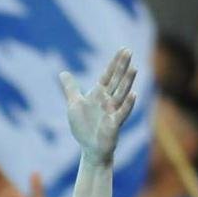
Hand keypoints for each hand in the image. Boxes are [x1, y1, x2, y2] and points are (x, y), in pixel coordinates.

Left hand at [60, 49, 137, 165]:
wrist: (89, 147)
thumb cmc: (84, 126)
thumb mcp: (74, 104)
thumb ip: (70, 88)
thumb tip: (63, 72)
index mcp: (99, 94)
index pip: (108, 75)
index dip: (114, 63)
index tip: (123, 49)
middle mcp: (108, 100)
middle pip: (116, 80)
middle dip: (122, 66)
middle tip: (129, 51)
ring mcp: (113, 111)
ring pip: (122, 93)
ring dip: (128, 81)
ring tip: (134, 68)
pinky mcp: (114, 124)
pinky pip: (122, 112)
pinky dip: (128, 104)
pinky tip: (134, 94)